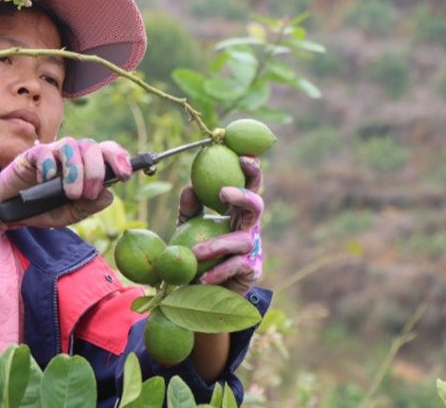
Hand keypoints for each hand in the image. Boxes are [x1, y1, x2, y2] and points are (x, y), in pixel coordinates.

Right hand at [0, 138, 131, 236]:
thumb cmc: (44, 209)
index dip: (119, 158)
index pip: (108, 151)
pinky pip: (46, 153)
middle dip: (96, 170)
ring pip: (71, 146)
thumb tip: (109, 196)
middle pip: (92, 146)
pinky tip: (45, 182)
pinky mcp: (32, 154)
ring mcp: (53, 153)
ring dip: (76, 170)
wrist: (11, 212)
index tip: (124, 176)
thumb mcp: (70, 214)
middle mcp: (73, 155)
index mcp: (87, 165)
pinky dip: (50, 168)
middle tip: (90, 193)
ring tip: (71, 194)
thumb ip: (89, 206)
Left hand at [177, 156, 263, 295]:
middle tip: (222, 192)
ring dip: (217, 245)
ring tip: (196, 253)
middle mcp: (250, 226)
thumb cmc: (199, 252)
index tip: (242, 157)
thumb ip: (190, 210)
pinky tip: (201, 278)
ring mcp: (253, 249)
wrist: (205, 289)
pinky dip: (217, 272)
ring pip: (241, 240)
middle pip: (256, 205)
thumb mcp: (189, 227)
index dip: (251, 171)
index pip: (249, 186)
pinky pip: (235, 267)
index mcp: (238, 211)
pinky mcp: (252, 271)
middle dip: (243, 195)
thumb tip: (189, 188)